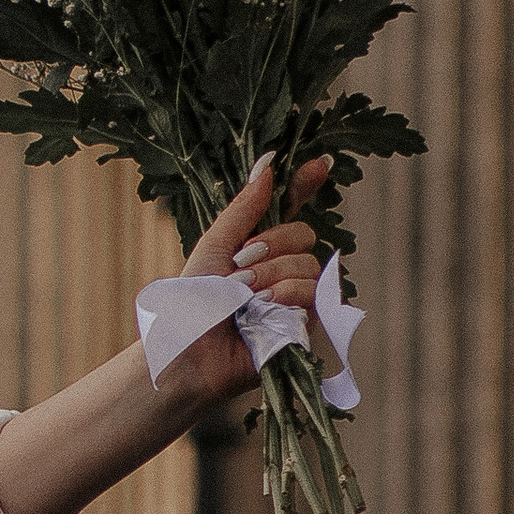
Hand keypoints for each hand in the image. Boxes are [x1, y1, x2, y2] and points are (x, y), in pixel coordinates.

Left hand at [183, 153, 332, 323]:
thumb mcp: (215, 246)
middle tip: (240, 265)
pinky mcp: (304, 322)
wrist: (194, 348)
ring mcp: (295, 294)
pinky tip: (262, 311)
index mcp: (258, 244)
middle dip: (272, 244)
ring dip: (271, 275)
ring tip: (244, 297)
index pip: (290, 208)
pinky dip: (284, 296)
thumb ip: (243, 209)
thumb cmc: (196, 302)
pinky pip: (311, 292)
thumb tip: (267, 165)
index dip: (305, 184)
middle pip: (304, 233)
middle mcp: (281, 266)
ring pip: (308, 264)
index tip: (318, 164)